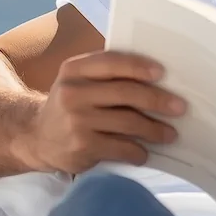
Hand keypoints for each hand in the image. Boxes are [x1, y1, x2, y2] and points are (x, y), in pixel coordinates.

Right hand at [19, 51, 186, 174]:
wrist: (36, 137)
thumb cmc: (70, 104)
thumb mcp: (78, 81)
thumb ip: (106, 75)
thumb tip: (157, 78)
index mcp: (74, 70)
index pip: (111, 63)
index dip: (139, 67)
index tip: (162, 73)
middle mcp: (72, 92)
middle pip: (125, 93)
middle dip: (157, 100)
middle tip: (180, 108)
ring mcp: (76, 121)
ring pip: (127, 123)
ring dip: (154, 130)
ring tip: (170, 134)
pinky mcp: (82, 147)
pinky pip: (120, 148)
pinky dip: (138, 152)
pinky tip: (145, 153)